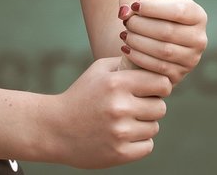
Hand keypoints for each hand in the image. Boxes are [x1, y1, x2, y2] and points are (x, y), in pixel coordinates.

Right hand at [43, 57, 170, 168]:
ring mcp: (120, 132)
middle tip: (136, 107)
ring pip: (154, 127)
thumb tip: (153, 62)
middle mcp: (120, 107)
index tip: (152, 89)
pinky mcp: (120, 153)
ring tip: (126, 121)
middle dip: (151, 106)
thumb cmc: (80, 96)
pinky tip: (124, 136)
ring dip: (144, 125)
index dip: (160, 86)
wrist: (54, 129)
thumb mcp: (98, 71)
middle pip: (160, 107)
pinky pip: (147, 146)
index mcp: (116, 83)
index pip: (161, 83)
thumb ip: (126, 63)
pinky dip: (139, 142)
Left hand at [118, 0, 208, 85]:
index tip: (135, 6)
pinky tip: (126, 49)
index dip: (154, 9)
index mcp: (197, 15)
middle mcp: (199, 38)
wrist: (151, 38)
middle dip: (142, 26)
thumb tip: (124, 13)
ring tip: (125, 35)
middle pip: (168, 32)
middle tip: (126, 22)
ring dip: (138, 42)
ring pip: (163, 51)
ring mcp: (191, 59)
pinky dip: (139, 58)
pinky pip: (158, 68)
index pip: (178, 11)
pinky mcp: (179, 75)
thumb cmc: (149, 13)